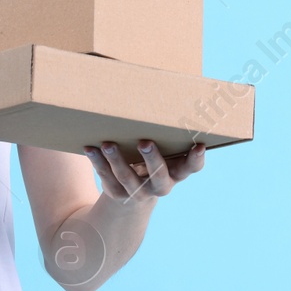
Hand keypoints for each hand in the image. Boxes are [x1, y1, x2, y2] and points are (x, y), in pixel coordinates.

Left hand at [82, 139, 204, 202]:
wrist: (133, 194)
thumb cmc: (153, 161)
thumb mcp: (164, 153)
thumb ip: (166, 136)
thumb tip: (159, 96)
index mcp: (177, 172)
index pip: (191, 168)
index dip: (196, 159)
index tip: (199, 145)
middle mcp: (161, 185)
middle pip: (159, 176)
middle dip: (152, 159)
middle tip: (145, 142)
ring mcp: (139, 192)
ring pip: (128, 178)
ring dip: (117, 161)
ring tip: (108, 144)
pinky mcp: (118, 193)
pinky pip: (107, 178)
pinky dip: (98, 163)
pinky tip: (91, 149)